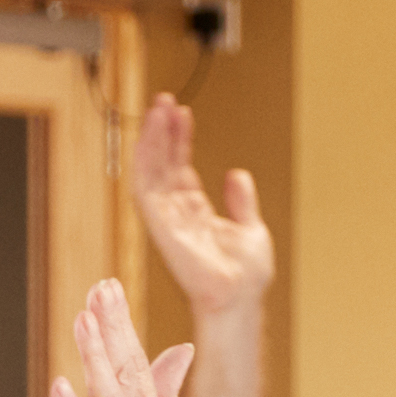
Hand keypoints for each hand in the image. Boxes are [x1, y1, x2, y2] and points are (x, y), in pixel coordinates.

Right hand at [127, 95, 276, 322]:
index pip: (180, 167)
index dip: (180, 139)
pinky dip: (145, 157)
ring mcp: (166, 217)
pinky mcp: (159, 223)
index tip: (182, 112)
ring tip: (158, 107)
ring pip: (150, 168)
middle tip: (164, 99)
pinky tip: (152, 133)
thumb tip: (237, 175)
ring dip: (152, 136)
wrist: (241, 297)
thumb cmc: (247, 276)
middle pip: (163, 162)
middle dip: (162, 130)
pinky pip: (144, 184)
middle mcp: (177, 212)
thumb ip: (242, 201)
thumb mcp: (251, 228)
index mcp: (196, 212)